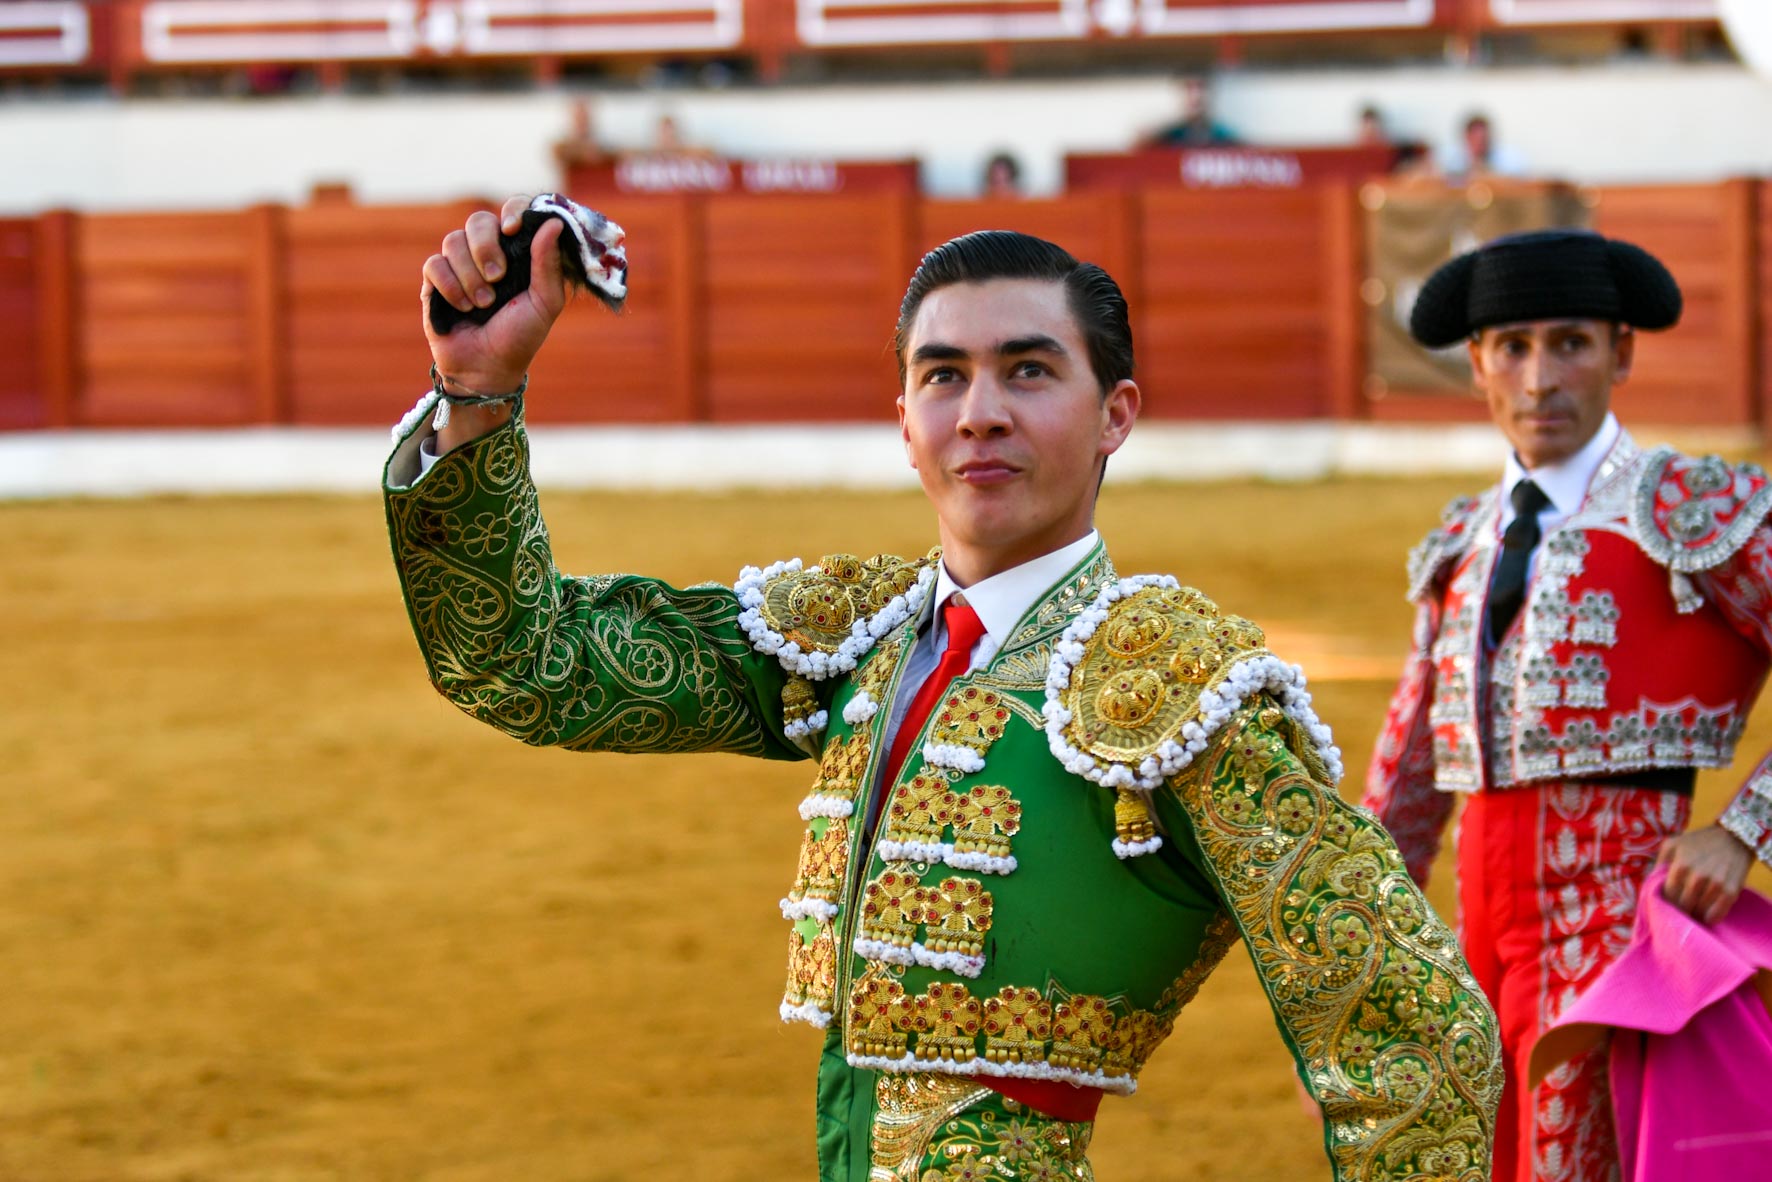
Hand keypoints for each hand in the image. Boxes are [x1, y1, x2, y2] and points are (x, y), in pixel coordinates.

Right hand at [420, 196, 567, 451]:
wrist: (486, 368)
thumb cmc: (521, 336)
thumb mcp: (545, 303)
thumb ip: (548, 264)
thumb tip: (552, 221)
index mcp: (517, 252)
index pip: (513, 209)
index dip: (512, 210)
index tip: (513, 229)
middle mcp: (488, 252)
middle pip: (478, 220)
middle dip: (486, 247)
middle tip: (497, 277)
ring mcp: (459, 264)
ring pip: (453, 241)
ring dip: (469, 275)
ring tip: (482, 303)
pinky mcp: (435, 280)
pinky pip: (434, 264)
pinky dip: (450, 286)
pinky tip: (463, 307)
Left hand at [1656, 824, 1753, 924]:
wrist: (1733, 838)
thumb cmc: (1697, 842)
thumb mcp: (1672, 845)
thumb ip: (1659, 864)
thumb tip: (1651, 885)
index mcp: (1680, 866)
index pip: (1668, 896)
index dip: (1667, 902)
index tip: (1668, 904)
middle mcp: (1697, 877)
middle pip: (1683, 906)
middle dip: (1680, 910)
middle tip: (1680, 910)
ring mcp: (1716, 885)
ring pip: (1699, 912)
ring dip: (1695, 914)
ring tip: (1692, 910)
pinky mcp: (1731, 891)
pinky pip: (1717, 915)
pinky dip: (1710, 918)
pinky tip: (1706, 915)